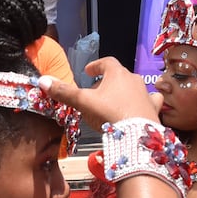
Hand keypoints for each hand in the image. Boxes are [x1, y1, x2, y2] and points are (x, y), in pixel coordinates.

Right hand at [41, 57, 156, 126]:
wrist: (136, 135)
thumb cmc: (109, 114)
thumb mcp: (83, 102)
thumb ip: (64, 91)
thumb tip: (42, 80)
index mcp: (117, 73)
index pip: (106, 62)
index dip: (96, 66)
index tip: (88, 71)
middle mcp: (134, 79)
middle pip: (119, 76)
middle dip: (107, 82)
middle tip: (96, 93)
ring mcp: (146, 93)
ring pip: (134, 87)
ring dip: (124, 92)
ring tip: (115, 102)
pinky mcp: (154, 108)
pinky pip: (150, 100)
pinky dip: (144, 102)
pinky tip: (139, 108)